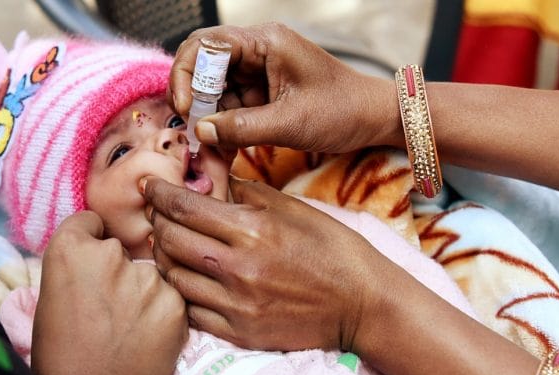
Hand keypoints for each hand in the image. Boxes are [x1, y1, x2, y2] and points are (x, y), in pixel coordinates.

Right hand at [31, 211, 187, 374]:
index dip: (90, 240)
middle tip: (108, 301)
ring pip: (150, 271)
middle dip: (118, 266)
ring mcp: (148, 278)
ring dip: (143, 288)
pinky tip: (146, 331)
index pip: (91, 221)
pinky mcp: (175, 302)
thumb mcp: (51, 296)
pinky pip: (170, 294)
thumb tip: (95, 246)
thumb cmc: (61, 352)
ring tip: (128, 322)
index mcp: (70, 250)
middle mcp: (111, 255)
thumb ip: (76, 263)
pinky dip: (162, 308)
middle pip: (122, 247)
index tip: (90, 261)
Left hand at [144, 176, 396, 351]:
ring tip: (172, 244)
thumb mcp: (293, 208)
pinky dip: (183, 290)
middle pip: (170, 240)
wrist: (362, 303)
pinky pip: (190, 311)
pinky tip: (190, 277)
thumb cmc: (332, 249)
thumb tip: (210, 178)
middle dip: (157, 221)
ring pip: (173, 277)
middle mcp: (238, 268)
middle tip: (159, 214)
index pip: (184, 207)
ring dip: (165, 256)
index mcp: (252, 229)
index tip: (149, 185)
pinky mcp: (239, 331)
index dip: (159, 193)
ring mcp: (236, 304)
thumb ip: (246, 192)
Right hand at [168, 23, 400, 153]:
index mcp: (265, 42)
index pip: (206, 44)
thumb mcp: (290, 123)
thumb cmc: (342, 111)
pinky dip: (224, 126)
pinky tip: (225, 147)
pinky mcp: (261, 92)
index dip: (188, 74)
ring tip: (212, 147)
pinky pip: (230, 105)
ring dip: (209, 117)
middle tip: (194, 130)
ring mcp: (258, 71)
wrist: (372, 119)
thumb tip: (201, 132)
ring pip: (214, 89)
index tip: (187, 108)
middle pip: (204, 65)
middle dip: (195, 98)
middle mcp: (257, 51)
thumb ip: (242, 128)